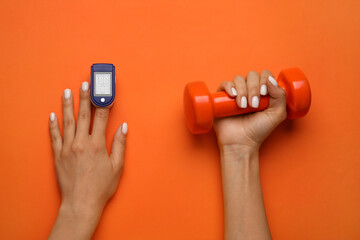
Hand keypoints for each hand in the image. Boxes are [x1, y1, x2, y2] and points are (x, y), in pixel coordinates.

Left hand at [48, 82, 126, 238]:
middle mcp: (81, 142)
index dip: (105, 101)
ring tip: (68, 91)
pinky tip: (52, 115)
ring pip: (68, 122)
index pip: (102, 116)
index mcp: (97, 144)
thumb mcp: (117, 166)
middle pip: (84, 115)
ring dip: (68, 105)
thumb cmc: (101, 187)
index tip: (106, 91)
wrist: (81, 203)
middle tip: (86, 84)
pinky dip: (53, 125)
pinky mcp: (58, 155)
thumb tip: (123, 127)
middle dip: (85, 97)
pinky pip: (54, 136)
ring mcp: (67, 148)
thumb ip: (119, 144)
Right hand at [214, 70, 286, 152]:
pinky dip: (230, 87)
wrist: (241, 142)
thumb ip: (280, 95)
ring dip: (243, 91)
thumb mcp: (277, 114)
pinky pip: (225, 84)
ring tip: (243, 106)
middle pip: (252, 75)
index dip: (264, 80)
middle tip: (253, 104)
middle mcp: (249, 90)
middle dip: (254, 88)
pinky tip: (233, 97)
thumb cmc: (259, 131)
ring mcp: (235, 93)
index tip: (264, 94)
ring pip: (238, 79)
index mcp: (263, 92)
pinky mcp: (222, 98)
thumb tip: (270, 79)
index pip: (265, 75)